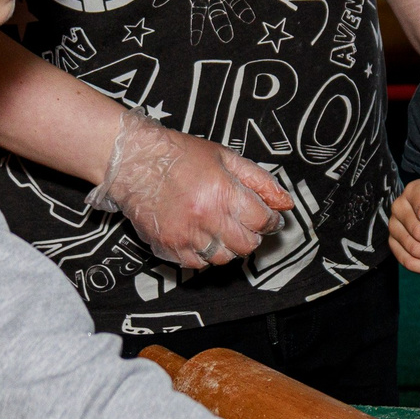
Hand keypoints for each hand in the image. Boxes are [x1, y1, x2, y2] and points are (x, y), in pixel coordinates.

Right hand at [88, 109, 290, 269]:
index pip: (262, 221)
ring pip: (222, 258)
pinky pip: (196, 264)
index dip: (270, 220)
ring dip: (228, 246)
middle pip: (246, 245)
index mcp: (222, 192)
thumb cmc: (179, 154)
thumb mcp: (225, 158)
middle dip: (251, 235)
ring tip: (220, 227)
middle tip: (244, 222)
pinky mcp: (166, 246)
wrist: (133, 160)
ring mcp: (184, 235)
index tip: (267, 217)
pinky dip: (203, 254)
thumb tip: (285, 203)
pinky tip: (200, 234)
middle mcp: (204, 217)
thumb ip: (259, 181)